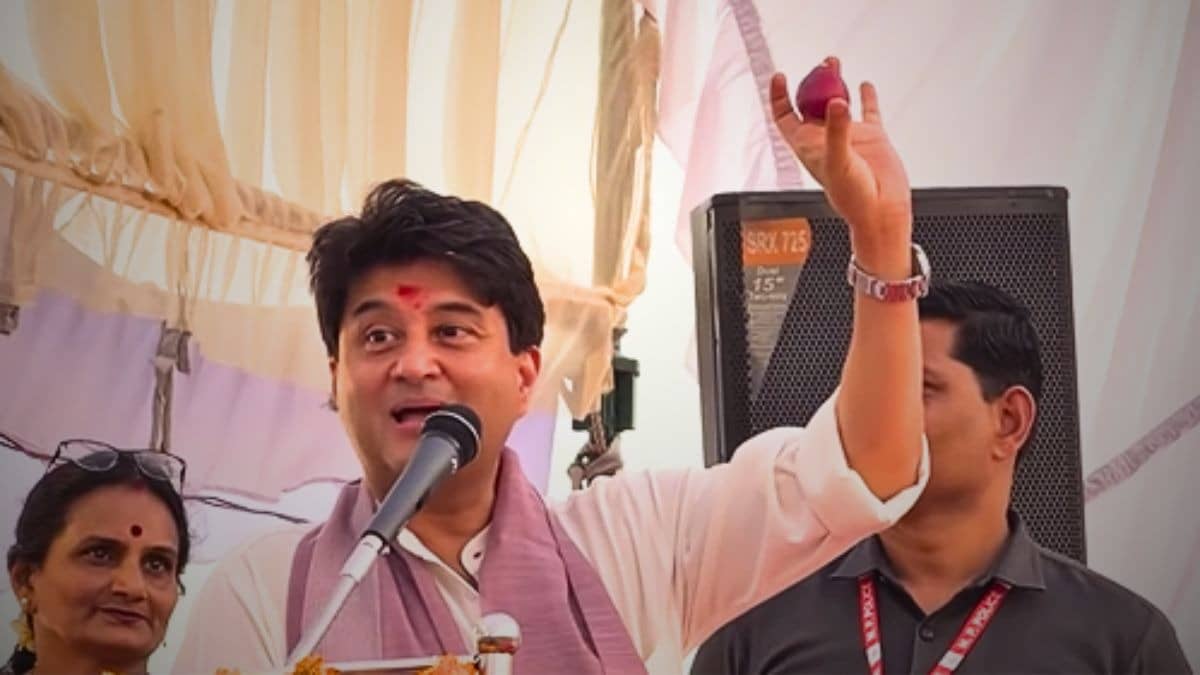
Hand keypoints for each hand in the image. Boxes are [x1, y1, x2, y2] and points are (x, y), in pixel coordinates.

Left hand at [770, 58, 911, 271]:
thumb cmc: (853, 197)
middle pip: (811, 104)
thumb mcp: (838, 161)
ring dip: (835, 82)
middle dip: (811, 82)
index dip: (779, 97)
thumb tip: (836, 102)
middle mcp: (826, 139)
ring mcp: (849, 137)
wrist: (882, 211)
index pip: (785, 117)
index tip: (779, 76)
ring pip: (838, 102)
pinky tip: (864, 84)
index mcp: (808, 146)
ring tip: (834, 62)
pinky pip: (868, 112)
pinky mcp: (873, 139)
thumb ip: (836, 131)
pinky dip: (866, 97)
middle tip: (818, 64)